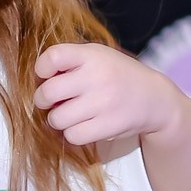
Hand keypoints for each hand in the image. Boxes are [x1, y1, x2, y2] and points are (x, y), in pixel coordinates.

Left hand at [34, 43, 190, 149]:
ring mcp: (104, 103)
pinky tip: (81, 125)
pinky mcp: (108, 126)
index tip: (47, 75)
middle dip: (43, 99)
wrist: (154, 98)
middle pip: (48, 92)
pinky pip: (73, 135)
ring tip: (70, 113)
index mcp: (92, 55)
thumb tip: (36, 82)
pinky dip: (72, 133)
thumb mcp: (98, 57)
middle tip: (51, 101)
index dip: (42, 68)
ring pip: (57, 118)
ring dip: (58, 119)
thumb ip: (69, 62)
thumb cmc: (116, 76)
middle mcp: (98, 77)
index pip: (52, 57)